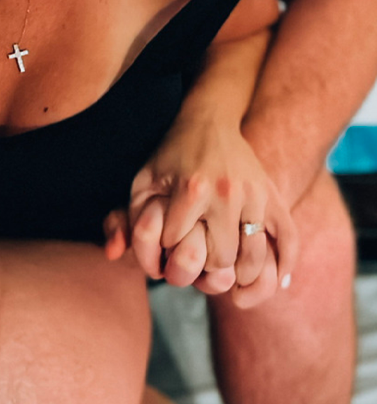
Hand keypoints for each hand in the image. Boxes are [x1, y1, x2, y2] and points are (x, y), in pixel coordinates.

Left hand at [127, 113, 297, 291]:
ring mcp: (255, 196)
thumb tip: (115, 256)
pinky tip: (275, 282)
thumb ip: (126, 218)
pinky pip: (288, 241)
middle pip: (219, 258)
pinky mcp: (273, 196)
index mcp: (193, 188)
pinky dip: (282, 267)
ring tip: (224, 276)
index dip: (167, 248)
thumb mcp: (143, 180)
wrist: (210, 121)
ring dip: (238, 275)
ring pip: (254, 259)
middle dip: (204, 266)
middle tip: (196, 263)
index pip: (178, 243)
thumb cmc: (170, 155)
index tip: (165, 241)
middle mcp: (228, 193)